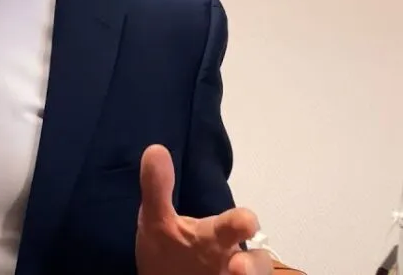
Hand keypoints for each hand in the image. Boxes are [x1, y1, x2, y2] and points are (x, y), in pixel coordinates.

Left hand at [136, 145, 272, 274]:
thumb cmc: (167, 248)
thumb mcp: (155, 219)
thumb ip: (157, 189)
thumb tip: (155, 149)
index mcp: (217, 235)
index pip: (238, 224)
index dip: (244, 223)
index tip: (246, 222)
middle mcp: (234, 260)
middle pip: (257, 262)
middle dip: (252, 266)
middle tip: (238, 267)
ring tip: (235, 274)